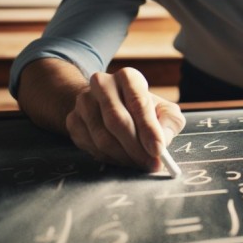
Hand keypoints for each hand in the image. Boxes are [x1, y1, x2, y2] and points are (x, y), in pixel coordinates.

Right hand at [64, 67, 185, 169]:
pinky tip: (123, 160)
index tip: (158, 150)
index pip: (138, 102)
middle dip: (137, 148)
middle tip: (151, 165)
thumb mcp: (163, 110)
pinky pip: (91, 147)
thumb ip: (169, 122)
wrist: (105, 104)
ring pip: (102, 138)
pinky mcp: (73, 120)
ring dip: (124, 157)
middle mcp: (102, 84)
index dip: (149, 128)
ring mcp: (84, 102)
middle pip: (117, 120)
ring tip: (140, 164)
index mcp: (128, 77)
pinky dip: (110, 159)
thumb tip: (162, 140)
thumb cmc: (141, 109)